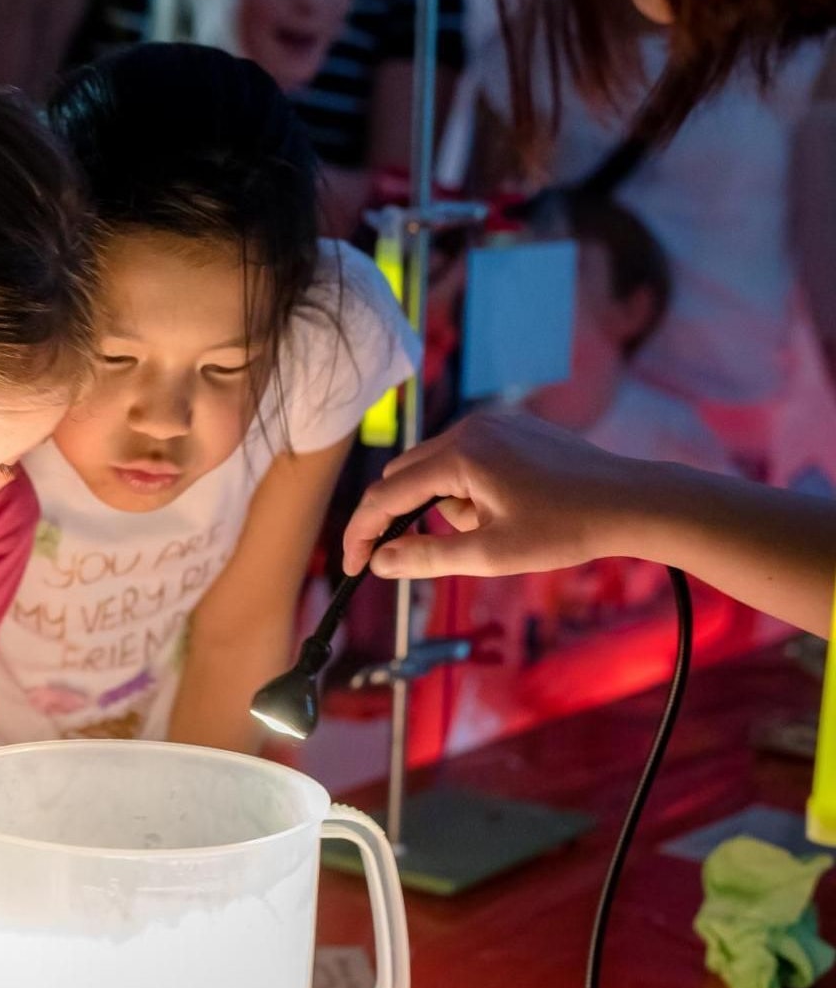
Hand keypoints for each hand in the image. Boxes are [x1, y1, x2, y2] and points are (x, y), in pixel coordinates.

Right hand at [342, 412, 636, 579]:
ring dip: (445, 505)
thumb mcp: (491, 554)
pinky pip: (465, 457)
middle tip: (422, 555)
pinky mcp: (510, 426)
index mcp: (460, 455)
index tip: (354, 565)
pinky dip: (467, 488)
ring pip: (436, 468)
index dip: (364, 532)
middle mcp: (469, 428)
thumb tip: (379, 561)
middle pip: (405, 476)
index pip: (387, 494)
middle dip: (408, 518)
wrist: (632, 502)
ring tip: (492, 531)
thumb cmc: (566, 529)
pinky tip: (506, 509)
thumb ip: (427, 557)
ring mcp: (491, 423)